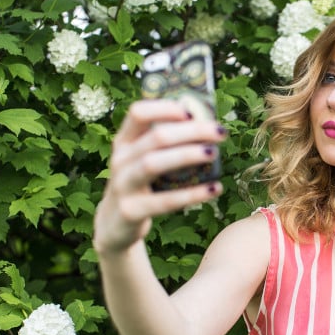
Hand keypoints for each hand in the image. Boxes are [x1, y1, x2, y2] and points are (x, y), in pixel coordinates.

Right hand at [93, 99, 225, 254]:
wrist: (114, 226)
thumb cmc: (141, 185)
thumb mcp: (142, 161)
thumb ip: (164, 145)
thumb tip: (207, 125)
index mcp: (124, 141)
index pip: (138, 113)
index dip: (166, 108)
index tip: (193, 113)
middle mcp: (120, 159)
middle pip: (156, 137)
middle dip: (192, 131)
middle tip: (220, 132)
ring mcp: (122, 185)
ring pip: (154, 164)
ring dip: (187, 155)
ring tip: (213, 153)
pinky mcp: (131, 211)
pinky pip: (165, 201)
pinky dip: (192, 194)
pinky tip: (215, 189)